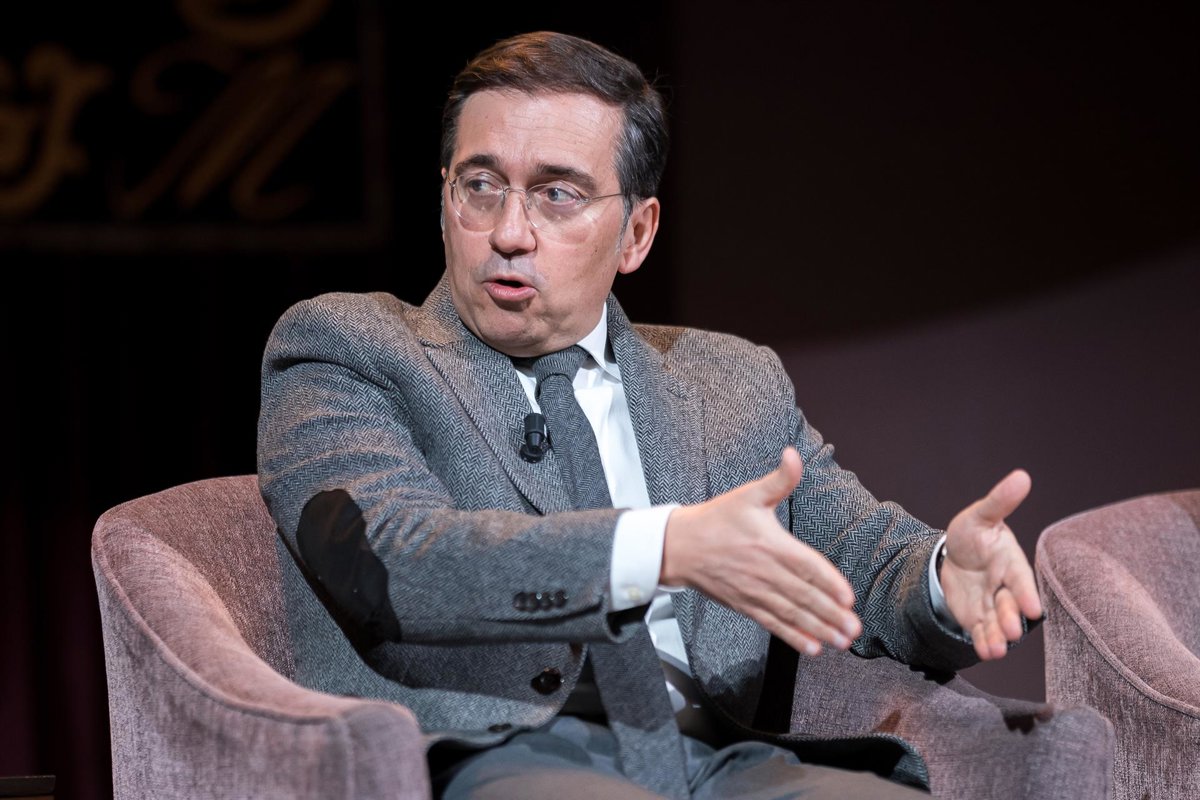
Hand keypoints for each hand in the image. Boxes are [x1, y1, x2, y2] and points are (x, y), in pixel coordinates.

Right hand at [661, 447, 861, 656]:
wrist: (679, 546)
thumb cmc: (716, 519)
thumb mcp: (749, 494)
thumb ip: (779, 479)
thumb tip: (794, 454)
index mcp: (771, 544)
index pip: (806, 566)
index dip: (828, 583)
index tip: (848, 598)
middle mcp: (765, 571)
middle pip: (804, 596)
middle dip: (831, 614)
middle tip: (853, 629)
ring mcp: (755, 591)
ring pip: (792, 613)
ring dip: (819, 629)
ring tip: (841, 642)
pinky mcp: (745, 605)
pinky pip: (772, 623)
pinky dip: (792, 636)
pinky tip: (810, 647)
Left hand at [941, 469, 1042, 660]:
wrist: (954, 557)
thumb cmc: (974, 534)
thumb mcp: (980, 516)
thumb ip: (999, 501)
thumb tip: (1022, 476)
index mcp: (1011, 563)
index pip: (1021, 580)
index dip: (1026, 594)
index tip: (1033, 609)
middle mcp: (1006, 588)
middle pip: (1011, 606)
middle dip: (1011, 618)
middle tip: (1012, 630)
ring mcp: (993, 606)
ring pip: (999, 624)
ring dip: (999, 637)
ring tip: (997, 650)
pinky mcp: (978, 619)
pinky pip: (983, 633)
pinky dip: (984, 643)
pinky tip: (985, 652)